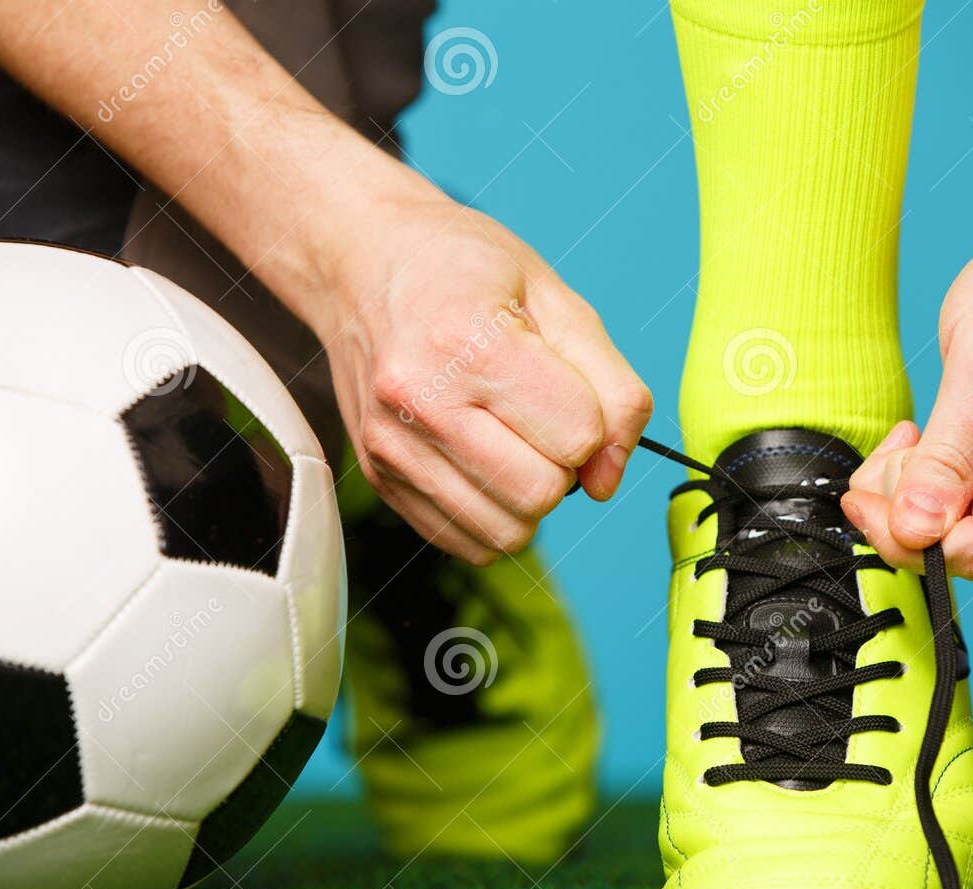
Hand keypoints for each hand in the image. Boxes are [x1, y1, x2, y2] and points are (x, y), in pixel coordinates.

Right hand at [304, 187, 651, 564]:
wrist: (360, 260)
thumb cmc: (464, 270)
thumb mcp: (558, 300)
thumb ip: (612, 390)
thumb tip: (608, 480)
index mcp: (469, 340)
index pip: (578, 435)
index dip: (594, 419)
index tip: (567, 387)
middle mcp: (419, 399)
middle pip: (541, 494)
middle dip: (562, 464)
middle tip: (540, 416)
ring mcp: (391, 445)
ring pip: (506, 533)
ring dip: (529, 497)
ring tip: (509, 438)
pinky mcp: (379, 478)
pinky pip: (467, 543)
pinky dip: (493, 514)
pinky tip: (481, 461)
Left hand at [841, 216, 972, 579]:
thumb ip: (948, 456)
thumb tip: (915, 530)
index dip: (907, 532)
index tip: (862, 491)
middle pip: (966, 549)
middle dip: (908, 507)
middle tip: (895, 442)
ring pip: (960, 533)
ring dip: (916, 490)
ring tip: (914, 431)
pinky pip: (968, 509)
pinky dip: (933, 480)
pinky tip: (932, 437)